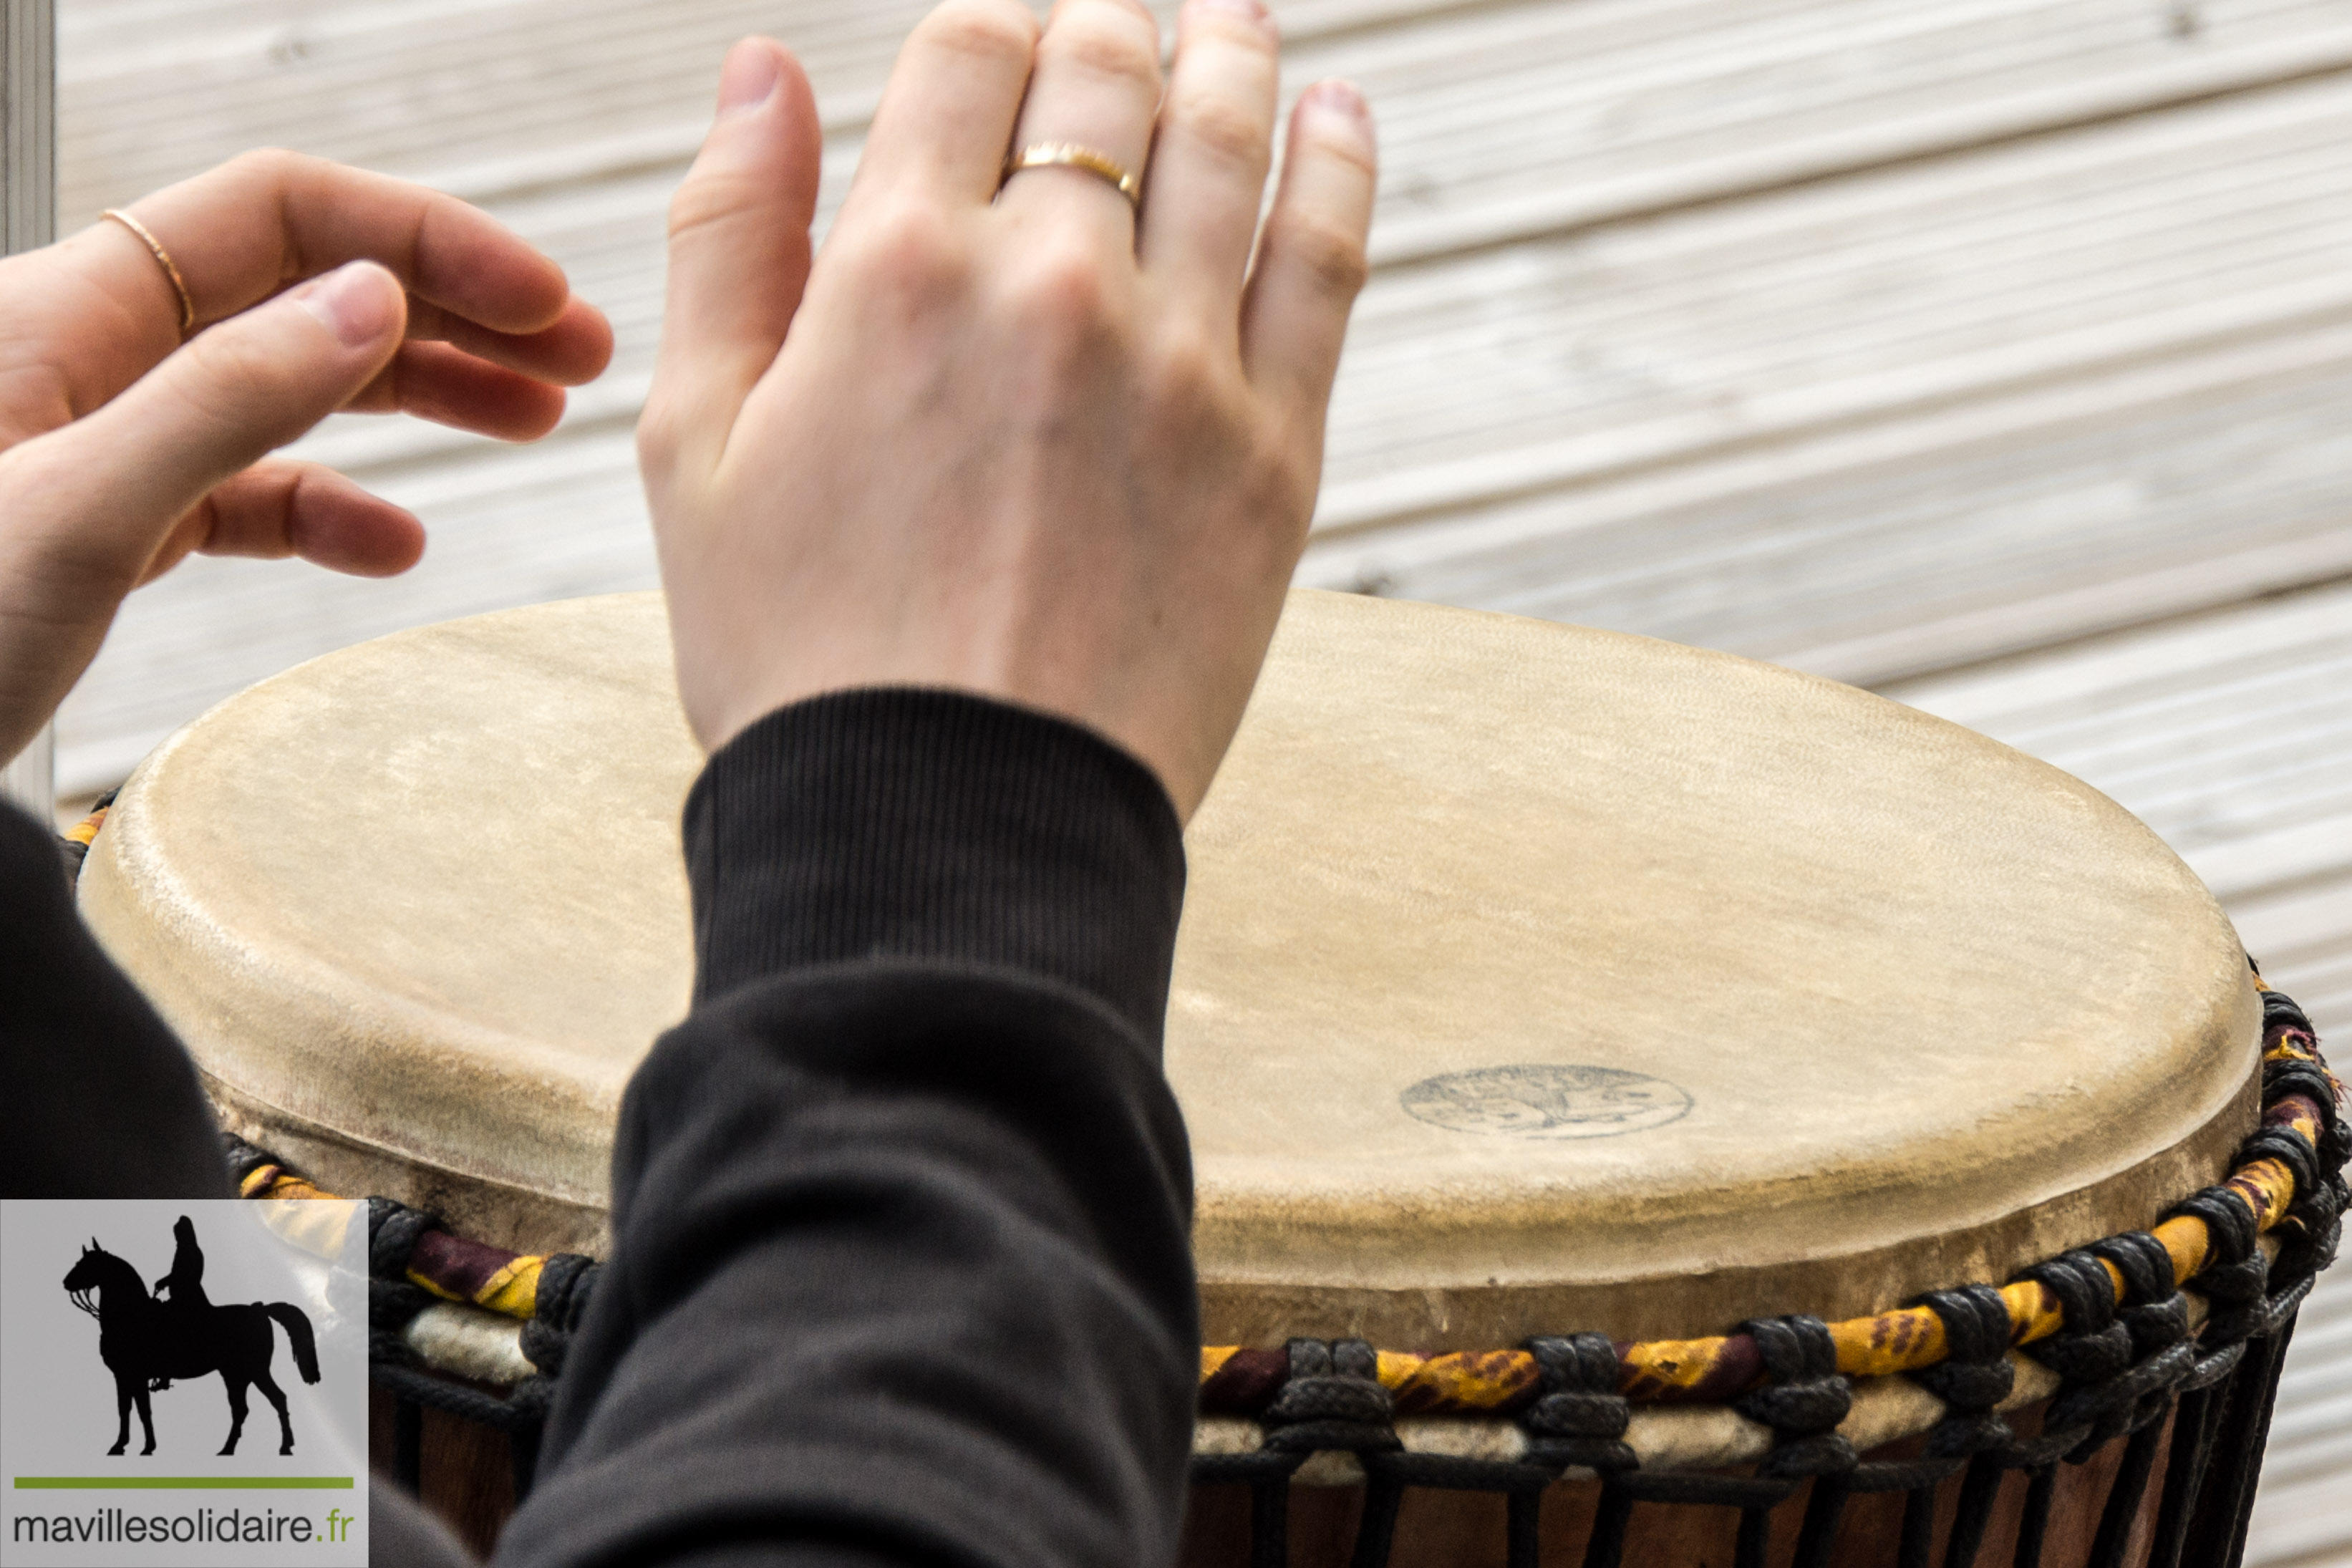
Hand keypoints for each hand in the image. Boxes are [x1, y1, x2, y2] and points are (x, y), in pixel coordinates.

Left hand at [0, 151, 613, 763]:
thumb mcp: (72, 512)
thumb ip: (226, 401)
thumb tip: (372, 297)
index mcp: (67, 313)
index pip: (280, 216)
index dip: (423, 236)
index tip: (540, 294)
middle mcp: (89, 359)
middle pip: (301, 289)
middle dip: (446, 308)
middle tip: (575, 358)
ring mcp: (98, 442)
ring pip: (287, 385)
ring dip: (414, 396)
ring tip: (531, 422)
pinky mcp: (102, 525)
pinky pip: (240, 493)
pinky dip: (329, 510)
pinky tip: (393, 545)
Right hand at [642, 0, 1375, 818]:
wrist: (948, 829)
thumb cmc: (802, 657)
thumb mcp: (695, 445)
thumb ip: (730, 237)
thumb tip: (764, 67)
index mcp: (898, 264)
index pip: (968, 53)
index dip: (987, 26)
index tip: (1003, 40)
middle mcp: (1052, 282)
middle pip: (1104, 75)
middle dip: (1107, 26)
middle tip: (1122, 15)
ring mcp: (1179, 362)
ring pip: (1225, 140)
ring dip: (1229, 52)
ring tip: (1232, 12)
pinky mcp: (1273, 450)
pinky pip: (1327, 259)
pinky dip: (1339, 161)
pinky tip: (1339, 109)